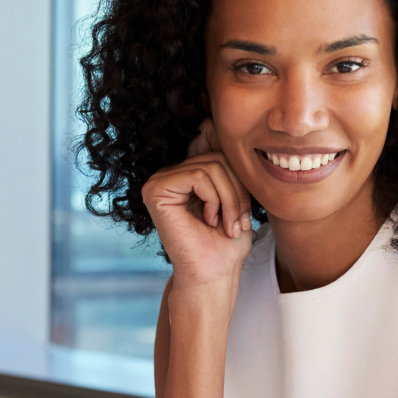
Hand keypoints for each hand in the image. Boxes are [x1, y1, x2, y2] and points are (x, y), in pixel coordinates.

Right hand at [142, 118, 253, 292]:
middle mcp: (168, 174)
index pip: (214, 146)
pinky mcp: (155, 191)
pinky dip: (215, 199)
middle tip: (241, 222)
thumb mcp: (236, 195)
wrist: (214, 275)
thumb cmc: (226, 243)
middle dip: (238, 190)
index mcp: (185, 174)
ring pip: (211, 166)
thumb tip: (212, 122)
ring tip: (230, 225)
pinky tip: (211, 221)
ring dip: (231, 199)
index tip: (241, 204)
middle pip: (217, 156)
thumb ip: (226, 164)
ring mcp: (159, 181)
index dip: (234, 168)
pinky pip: (198, 175)